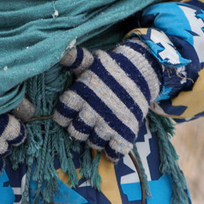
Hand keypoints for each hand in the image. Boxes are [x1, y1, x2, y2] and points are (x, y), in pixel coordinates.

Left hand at [52, 35, 165, 155]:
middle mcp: (92, 111)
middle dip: (80, 128)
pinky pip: (113, 151)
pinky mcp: (125, 132)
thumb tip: (61, 52)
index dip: (64, 115)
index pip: (62, 114)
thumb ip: (74, 60)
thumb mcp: (91, 62)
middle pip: (76, 132)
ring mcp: (109, 124)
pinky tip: (114, 141)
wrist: (143, 72)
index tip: (71, 111)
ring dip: (96, 137)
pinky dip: (113, 151)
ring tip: (103, 126)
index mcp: (80, 95)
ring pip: (93, 142)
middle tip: (89, 120)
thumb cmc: (111, 69)